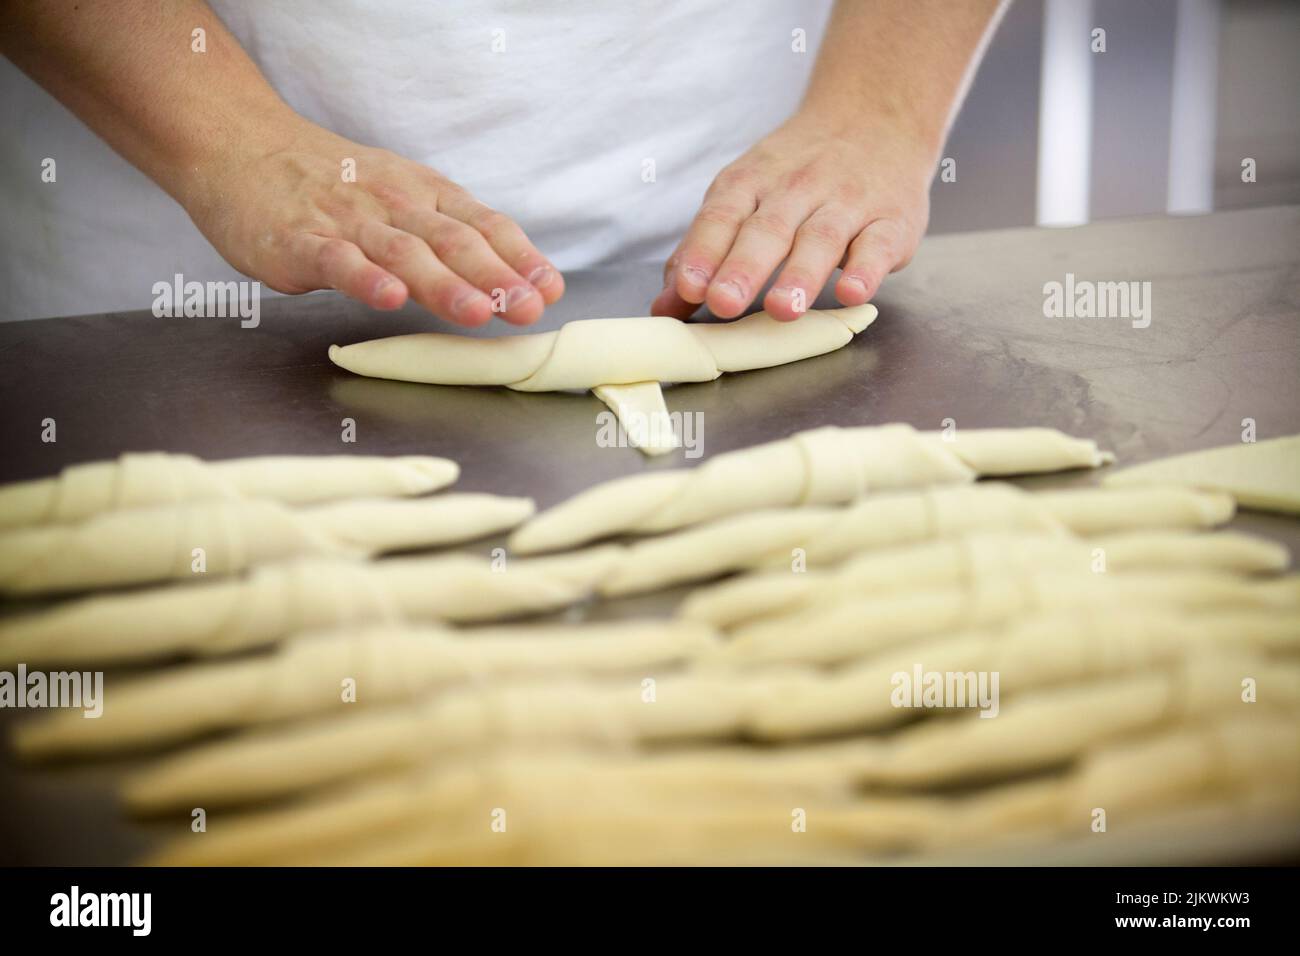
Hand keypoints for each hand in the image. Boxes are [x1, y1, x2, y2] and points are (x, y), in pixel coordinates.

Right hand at [185, 116, 562, 325]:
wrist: (242, 147)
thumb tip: (510, 277)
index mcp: (424, 195)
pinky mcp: (301, 241)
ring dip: (443, 285)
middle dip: (495, 277)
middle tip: (525, 309)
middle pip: (453, 242)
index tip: (550, 289)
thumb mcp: (400, 196)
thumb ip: (448, 236)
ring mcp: (348, 221)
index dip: (519, 257)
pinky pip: (339, 261)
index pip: (483, 224)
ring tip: (476, 312)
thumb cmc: (333, 184)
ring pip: (404, 254)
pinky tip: (389, 300)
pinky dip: (366, 280)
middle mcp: (394, 204)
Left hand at [652, 113, 931, 320]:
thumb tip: (664, 307)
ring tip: (783, 309)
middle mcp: (797, 189)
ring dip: (801, 276)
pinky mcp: (892, 222)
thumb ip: (704, 252)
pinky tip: (852, 294)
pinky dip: (867, 270)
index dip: (703, 252)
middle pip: (767, 231)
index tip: (688, 288)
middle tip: (724, 303)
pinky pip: (878, 246)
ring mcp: (847, 203)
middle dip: (743, 268)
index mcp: (752, 182)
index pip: (722, 217)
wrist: (876, 115)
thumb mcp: (744, 196)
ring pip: (821, 240)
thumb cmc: (797, 173)